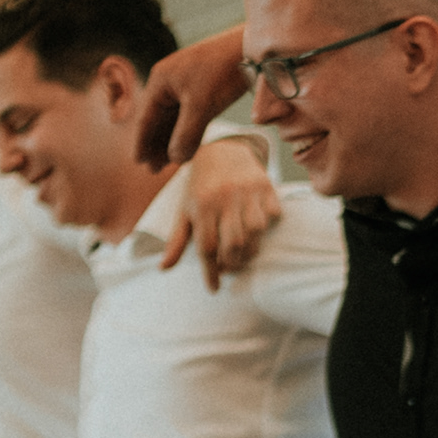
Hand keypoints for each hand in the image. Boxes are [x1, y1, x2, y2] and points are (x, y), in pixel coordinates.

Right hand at [136, 29, 251, 172]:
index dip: (142, 142)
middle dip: (157, 145)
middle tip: (154, 170)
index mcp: (161, 82)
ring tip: (169, 163)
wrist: (251, 49)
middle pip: (158, 120)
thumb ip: (186, 134)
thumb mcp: (202, 106)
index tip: (138, 162)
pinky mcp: (203, 88)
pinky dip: (187, 131)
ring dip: (171, 140)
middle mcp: (169, 82)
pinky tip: (188, 146)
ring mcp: (186, 84)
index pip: (146, 118)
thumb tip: (175, 159)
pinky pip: (189, 114)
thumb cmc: (222, 72)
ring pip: (174, 118)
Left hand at [159, 134, 285, 285]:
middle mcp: (224, 197)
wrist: (222, 149)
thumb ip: (177, 241)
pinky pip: (273, 215)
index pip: (207, 248)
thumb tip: (163, 268)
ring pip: (256, 232)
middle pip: (234, 244)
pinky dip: (268, 227)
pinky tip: (258, 230)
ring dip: (251, 250)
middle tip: (229, 268)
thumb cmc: (200, 186)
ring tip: (243, 253)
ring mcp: (247, 191)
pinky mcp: (266, 185)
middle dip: (233, 263)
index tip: (214, 288)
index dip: (211, 272)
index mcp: (201, 205)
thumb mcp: (185, 211)